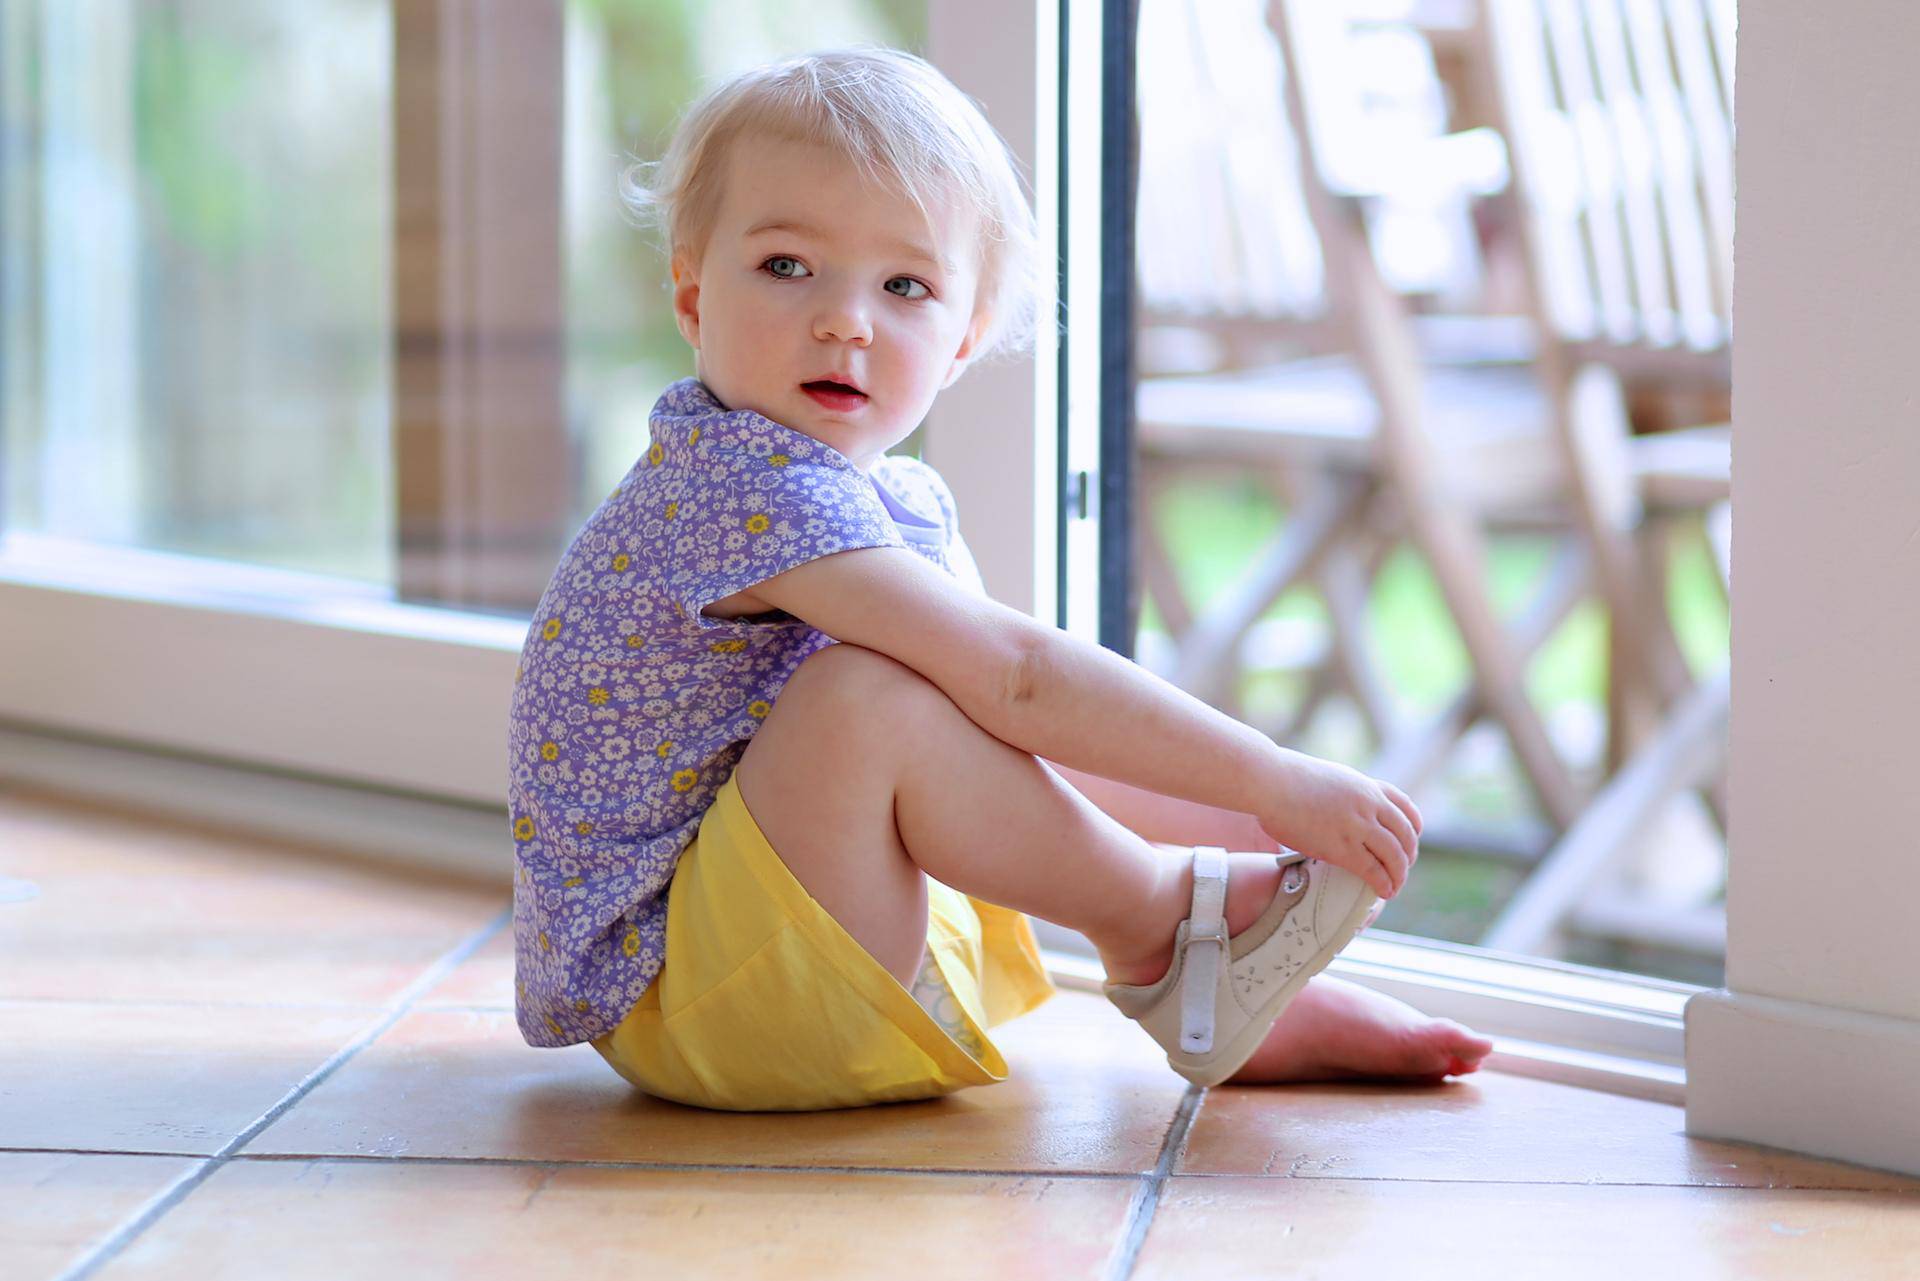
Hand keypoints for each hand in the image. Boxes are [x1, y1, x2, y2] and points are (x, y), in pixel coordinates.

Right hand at [1256, 752, 1422, 899]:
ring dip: (1399, 873)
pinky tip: (1384, 891)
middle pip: (1405, 833)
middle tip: (1403, 868)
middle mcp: (1368, 803)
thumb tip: (1332, 805)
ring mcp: (1357, 825)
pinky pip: (1373, 869)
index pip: (1405, 805)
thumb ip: (1341, 793)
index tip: (1413, 837)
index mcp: (1365, 785)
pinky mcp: (1342, 847)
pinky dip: (1383, 883)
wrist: (1270, 780)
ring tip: (1395, 886)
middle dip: (1408, 854)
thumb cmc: (1284, 777)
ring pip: (1394, 854)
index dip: (1414, 825)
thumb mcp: (1327, 778)